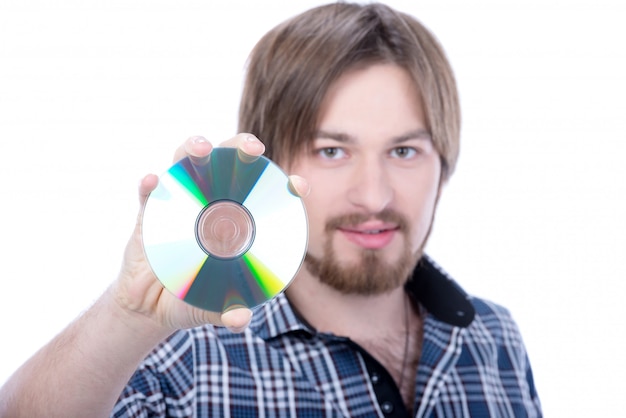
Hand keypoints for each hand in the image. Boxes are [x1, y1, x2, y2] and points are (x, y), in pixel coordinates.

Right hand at [112, 134, 308, 332]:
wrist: (150, 306)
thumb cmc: (194, 296)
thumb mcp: (214, 306)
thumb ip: (228, 310)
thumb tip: (241, 319)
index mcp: (235, 222)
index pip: (263, 196)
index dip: (283, 186)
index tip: (299, 185)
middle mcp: (210, 204)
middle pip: (226, 164)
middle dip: (240, 148)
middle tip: (253, 148)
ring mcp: (179, 204)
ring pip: (185, 165)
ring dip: (192, 151)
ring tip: (200, 148)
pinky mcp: (148, 213)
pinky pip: (148, 194)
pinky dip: (149, 185)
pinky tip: (151, 180)